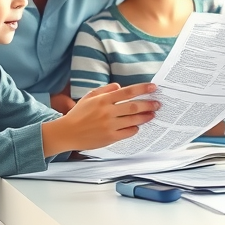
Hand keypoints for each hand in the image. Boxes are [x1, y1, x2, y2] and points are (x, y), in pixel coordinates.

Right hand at [42, 83, 159, 155]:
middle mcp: (107, 112)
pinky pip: (128, 132)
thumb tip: (119, 86)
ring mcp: (109, 125)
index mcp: (103, 100)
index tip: (153, 87)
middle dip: (149, 104)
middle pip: (134, 106)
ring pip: (133, 120)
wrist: (67, 133)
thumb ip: (105, 90)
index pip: (127, 92)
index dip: (142, 89)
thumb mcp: (89, 97)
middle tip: (158, 104)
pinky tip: (138, 126)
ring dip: (145, 117)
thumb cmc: (78, 114)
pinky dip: (135, 128)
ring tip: (152, 114)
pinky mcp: (110, 137)